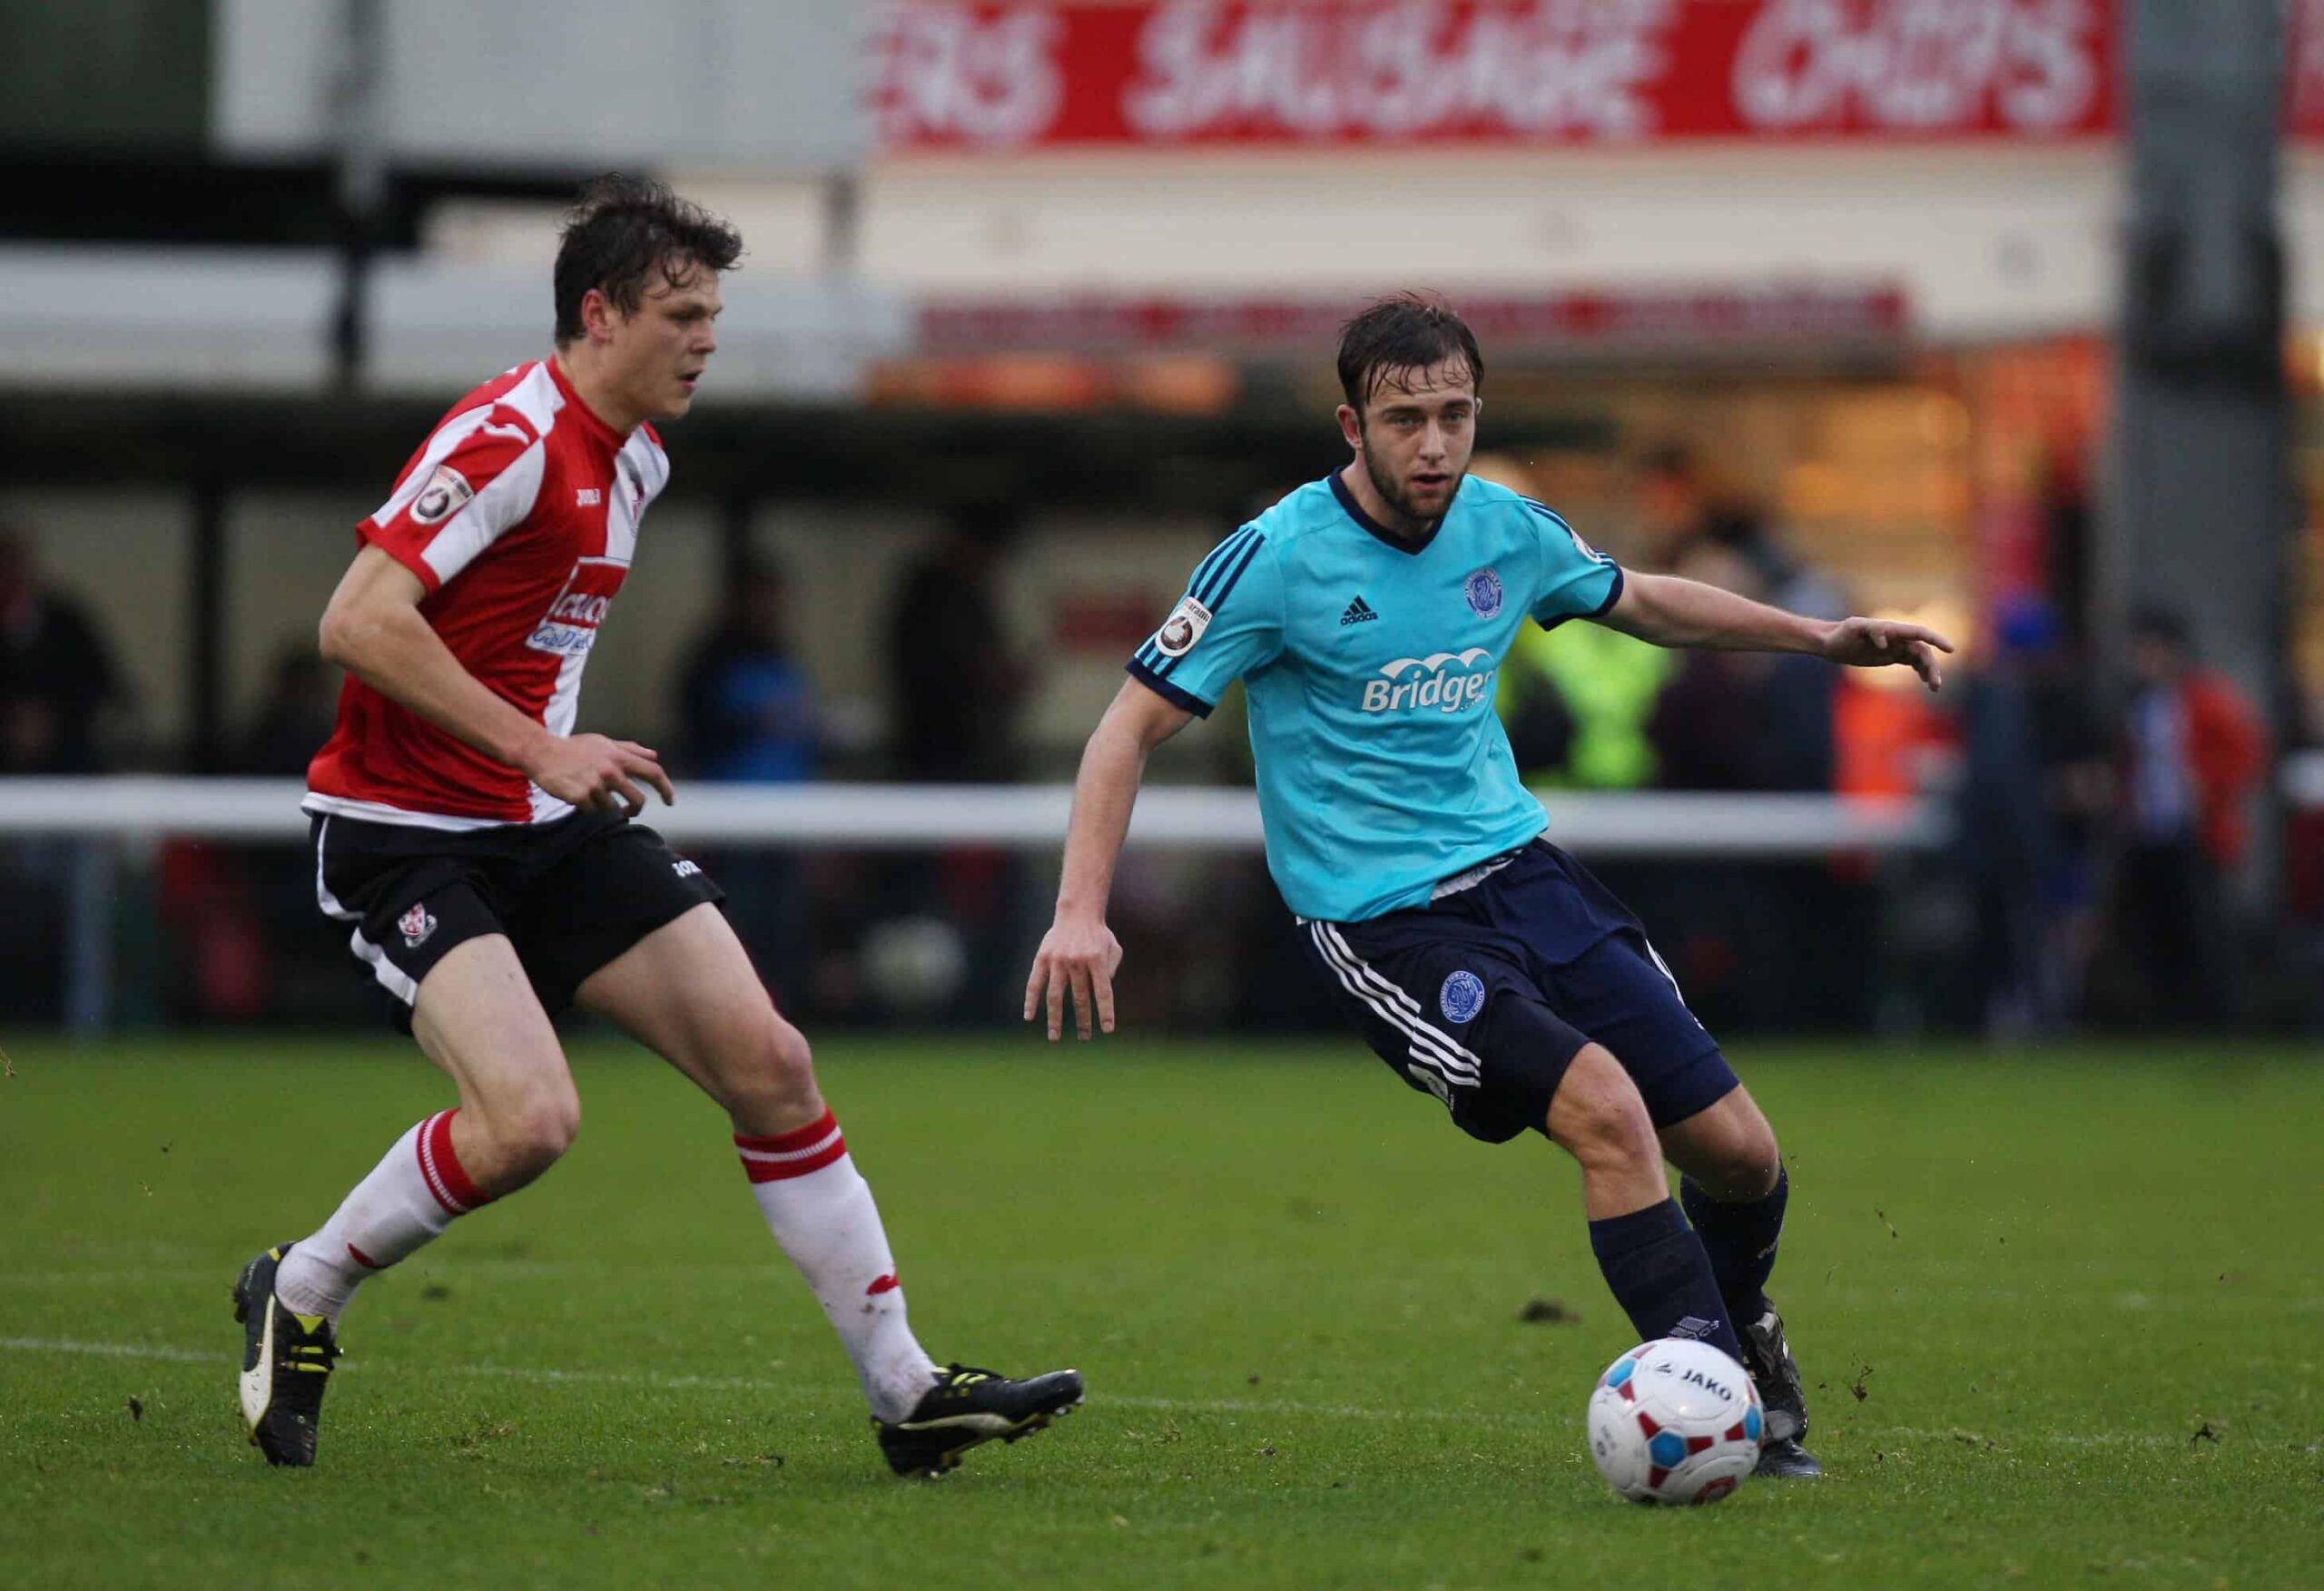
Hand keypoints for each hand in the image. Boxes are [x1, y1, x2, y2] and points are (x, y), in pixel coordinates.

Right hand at [523, 733, 674, 813]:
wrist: (542, 753)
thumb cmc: (574, 748)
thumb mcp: (603, 742)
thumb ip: (630, 749)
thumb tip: (654, 754)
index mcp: (619, 756)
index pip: (653, 772)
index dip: (666, 788)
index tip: (670, 801)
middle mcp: (611, 770)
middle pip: (638, 800)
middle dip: (636, 809)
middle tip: (629, 812)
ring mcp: (596, 784)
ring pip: (611, 808)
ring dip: (602, 804)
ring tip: (588, 791)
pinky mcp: (580, 797)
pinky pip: (592, 811)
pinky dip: (587, 807)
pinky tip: (576, 794)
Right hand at [1024, 915, 1123, 1040]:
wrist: (1077, 912)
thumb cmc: (1098, 934)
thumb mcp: (1113, 948)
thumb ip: (1111, 970)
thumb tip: (1099, 994)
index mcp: (1097, 959)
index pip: (1102, 992)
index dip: (1105, 1012)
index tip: (1107, 1030)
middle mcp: (1077, 961)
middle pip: (1080, 998)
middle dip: (1083, 1020)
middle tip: (1085, 1038)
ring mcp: (1057, 961)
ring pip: (1054, 996)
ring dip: (1055, 1019)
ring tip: (1055, 1037)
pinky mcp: (1042, 958)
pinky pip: (1034, 983)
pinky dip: (1030, 1001)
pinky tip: (1029, 1017)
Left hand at [1821, 617, 1953, 690]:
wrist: (1832, 642)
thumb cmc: (1841, 633)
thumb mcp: (1853, 628)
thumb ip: (1870, 630)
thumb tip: (1886, 642)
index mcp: (1892, 629)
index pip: (1920, 633)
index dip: (1936, 640)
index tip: (1951, 650)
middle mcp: (1898, 637)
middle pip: (1923, 650)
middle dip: (1932, 667)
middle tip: (1935, 685)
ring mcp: (1897, 647)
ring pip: (1920, 658)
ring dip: (1929, 672)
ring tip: (1934, 688)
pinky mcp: (1892, 656)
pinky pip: (1913, 663)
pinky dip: (1922, 672)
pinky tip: (1927, 683)